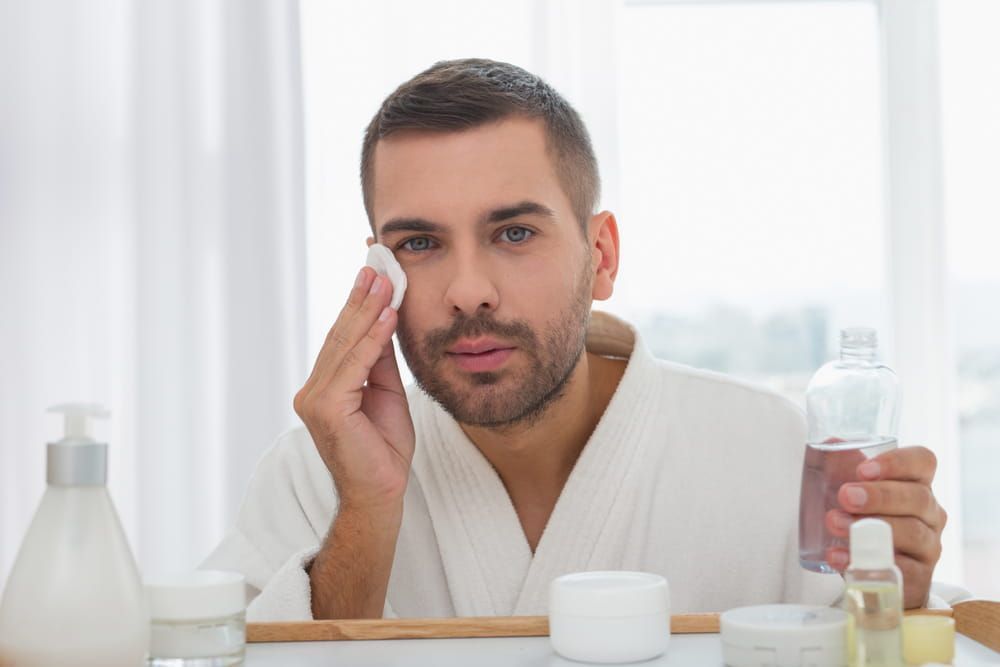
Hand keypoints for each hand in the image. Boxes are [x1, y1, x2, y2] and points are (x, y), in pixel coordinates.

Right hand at [294, 267, 414, 510]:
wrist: (381, 492)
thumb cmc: (383, 448)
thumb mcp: (385, 392)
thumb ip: (379, 360)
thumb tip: (384, 320)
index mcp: (324, 387)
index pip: (341, 338)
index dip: (357, 305)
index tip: (373, 274)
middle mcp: (313, 391)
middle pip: (340, 336)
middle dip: (361, 298)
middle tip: (377, 265)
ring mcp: (315, 400)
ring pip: (345, 346)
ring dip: (367, 310)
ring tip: (384, 281)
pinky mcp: (326, 409)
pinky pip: (354, 366)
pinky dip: (372, 339)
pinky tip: (387, 316)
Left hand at [824, 446, 947, 608]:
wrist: (865, 572)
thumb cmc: (860, 521)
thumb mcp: (849, 491)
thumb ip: (841, 466)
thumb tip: (832, 444)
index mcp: (916, 484)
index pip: (923, 461)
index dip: (898, 462)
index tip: (863, 470)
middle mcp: (930, 513)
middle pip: (918, 497)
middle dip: (880, 496)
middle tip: (845, 496)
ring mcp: (929, 547)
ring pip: (913, 533)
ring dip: (871, 527)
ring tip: (834, 522)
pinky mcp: (919, 578)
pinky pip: (900, 570)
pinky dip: (866, 561)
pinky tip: (838, 555)